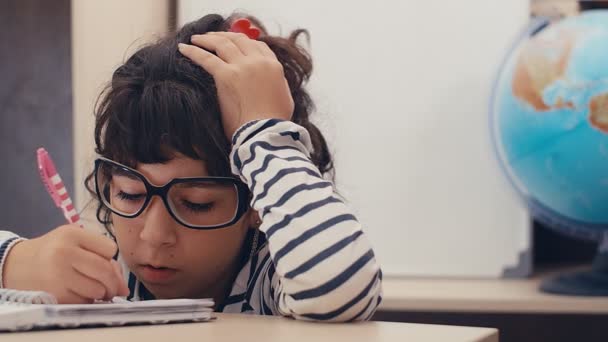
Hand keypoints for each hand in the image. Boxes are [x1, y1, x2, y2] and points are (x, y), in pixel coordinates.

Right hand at [3, 225, 128, 303]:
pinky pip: (84, 301)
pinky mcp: (54, 294)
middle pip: (105, 271)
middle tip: (112, 287)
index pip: (110, 249)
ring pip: (97, 289)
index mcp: (71, 234)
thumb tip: (124, 288)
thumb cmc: (54, 251)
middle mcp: (64, 252)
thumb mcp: (75, 241)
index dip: (110, 257)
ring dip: (101, 293)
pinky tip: (78, 293)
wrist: (18, 264)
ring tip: (94, 288)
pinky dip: (87, 300)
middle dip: (114, 282)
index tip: (103, 260)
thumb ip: (103, 256)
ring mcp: (57, 274)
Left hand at [178, 32, 293, 139]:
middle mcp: (258, 62)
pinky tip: (183, 48)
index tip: (233, 42)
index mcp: (274, 67)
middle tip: (212, 37)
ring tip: (196, 38)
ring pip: (222, 43)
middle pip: (239, 39)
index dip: (244, 41)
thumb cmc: (274, 123)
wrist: (265, 132)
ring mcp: (242, 67)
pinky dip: (193, 51)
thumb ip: (277, 84)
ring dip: (207, 38)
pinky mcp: (226, 76)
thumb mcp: (284, 99)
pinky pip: (206, 58)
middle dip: (224, 35)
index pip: (258, 45)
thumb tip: (268, 82)